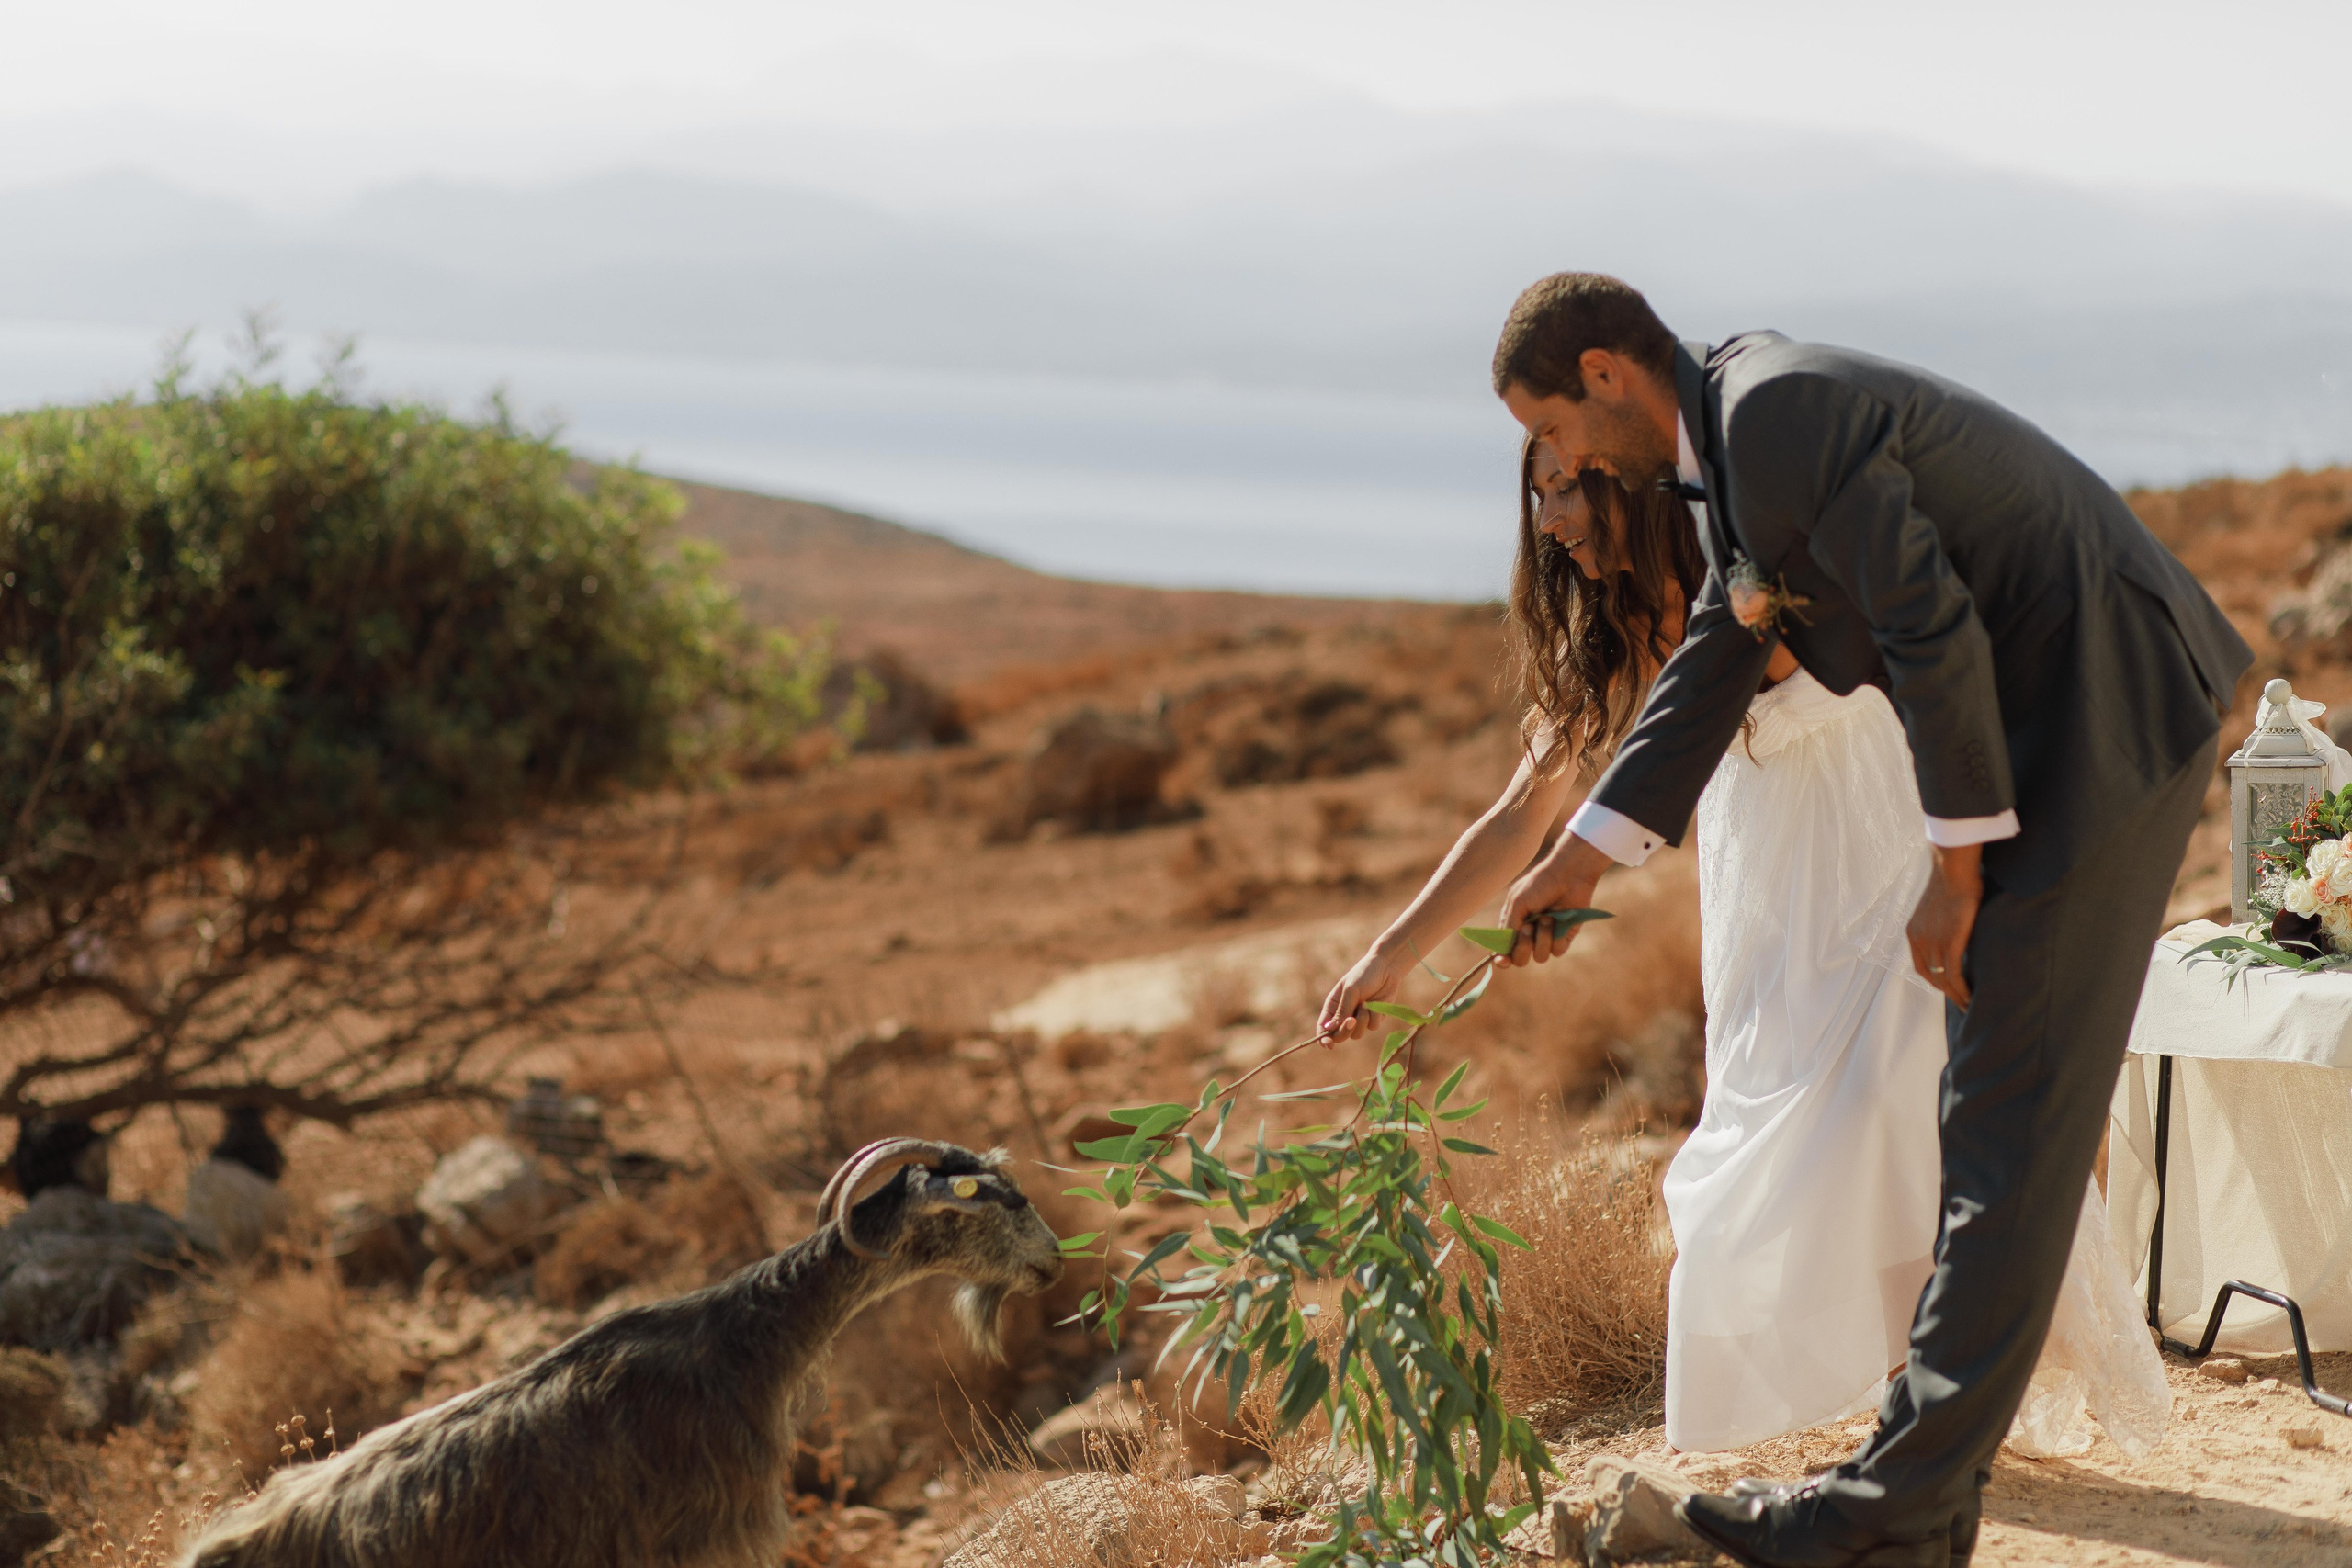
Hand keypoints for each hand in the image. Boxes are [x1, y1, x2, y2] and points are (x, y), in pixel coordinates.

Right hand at [1318, 943, 1410, 1043]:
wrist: (1387, 968)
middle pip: (1340, 1036)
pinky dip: (1374, 1016)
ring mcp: (1359, 1018)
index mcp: (1333, 1006)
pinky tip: (1376, 1003)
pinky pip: (1372, 1027)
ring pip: (1357, 1034)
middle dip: (1345, 1030)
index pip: (1323, 1028)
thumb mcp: (1350, 991)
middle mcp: (1344, 1015)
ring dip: (1362, 1021)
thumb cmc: (1364, 975)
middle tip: (1352, 1020)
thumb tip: (1329, 1029)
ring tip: (1366, 1004)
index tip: (1329, 1044)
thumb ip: (1341, 1011)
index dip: (1323, 1039)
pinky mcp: (1374, 1018)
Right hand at [1500, 832, 1612, 966]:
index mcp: (1514, 925)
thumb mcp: (1518, 902)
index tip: (1501, 960)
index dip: (1502, 959)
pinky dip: (1556, 937)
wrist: (1568, 875)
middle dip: (1522, 947)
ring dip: (1542, 938)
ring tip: (1548, 917)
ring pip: (1540, 957)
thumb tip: (1503, 949)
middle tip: (1528, 928)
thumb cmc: (1540, 884)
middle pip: (1520, 959)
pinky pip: (1557, 951)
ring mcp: (1547, 937)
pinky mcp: (1564, 937)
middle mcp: (1529, 934)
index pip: (1504, 950)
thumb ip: (1509, 926)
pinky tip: (1559, 919)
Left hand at [1907, 843, 1981, 1006]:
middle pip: (1931, 976)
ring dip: (1957, 996)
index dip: (1935, 980)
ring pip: (1943, 979)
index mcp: (1914, 932)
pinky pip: (1953, 974)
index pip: (1921, 965)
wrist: (1953, 869)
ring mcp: (1933, 943)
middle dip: (1947, 992)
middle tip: (1963, 1004)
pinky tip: (1970, 997)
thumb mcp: (1941, 907)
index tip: (1949, 988)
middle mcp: (1919, 940)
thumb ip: (1944, 923)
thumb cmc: (1953, 881)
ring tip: (1969, 1006)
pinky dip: (1961, 989)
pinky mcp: (1949, 942)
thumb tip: (1957, 929)